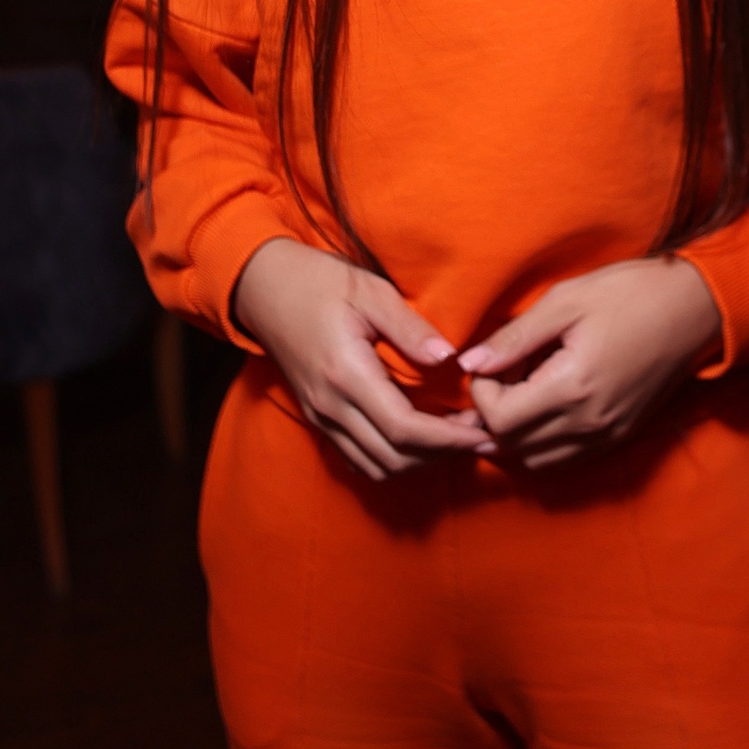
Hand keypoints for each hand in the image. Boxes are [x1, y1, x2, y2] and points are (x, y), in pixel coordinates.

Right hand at [232, 238, 493, 480]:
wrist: (264, 288)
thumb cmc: (320, 282)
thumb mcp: (370, 290)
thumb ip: (409, 326)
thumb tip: (449, 358)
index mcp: (346, 374)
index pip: (404, 429)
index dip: (449, 439)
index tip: (485, 432)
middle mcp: (330, 406)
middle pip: (394, 457)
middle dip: (444, 455)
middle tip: (485, 436)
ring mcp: (321, 416)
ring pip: (377, 466)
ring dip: (421, 462)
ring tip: (459, 439)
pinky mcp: (318, 417)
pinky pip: (359, 458)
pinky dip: (394, 459)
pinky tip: (422, 440)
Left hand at [458, 257, 721, 470]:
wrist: (694, 308)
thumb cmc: (629, 293)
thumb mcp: (565, 301)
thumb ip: (514, 338)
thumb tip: (470, 363)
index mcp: (573, 387)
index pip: (500, 419)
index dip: (481, 392)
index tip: (492, 360)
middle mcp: (590, 423)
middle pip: (513, 446)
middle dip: (492, 415)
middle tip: (501, 374)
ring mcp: (607, 436)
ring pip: (537, 462)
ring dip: (514, 436)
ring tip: (518, 393)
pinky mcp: (620, 437)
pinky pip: (565, 461)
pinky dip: (540, 446)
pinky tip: (541, 409)